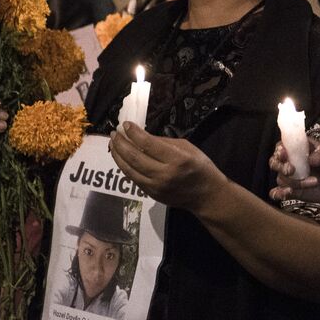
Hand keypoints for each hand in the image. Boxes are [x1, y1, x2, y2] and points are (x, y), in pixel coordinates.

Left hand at [109, 123, 228, 211]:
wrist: (206, 195)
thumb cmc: (200, 167)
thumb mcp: (187, 148)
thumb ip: (163, 142)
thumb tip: (141, 135)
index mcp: (177, 159)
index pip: (148, 144)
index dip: (134, 133)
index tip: (126, 124)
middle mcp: (164, 174)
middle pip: (134, 157)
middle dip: (121, 143)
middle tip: (114, 133)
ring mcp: (156, 186)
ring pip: (129, 169)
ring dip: (118, 155)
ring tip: (113, 143)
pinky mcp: (151, 194)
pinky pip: (133, 178)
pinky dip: (125, 166)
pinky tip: (121, 157)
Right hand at [268, 139, 319, 217]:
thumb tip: (310, 159)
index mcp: (300, 148)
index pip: (283, 145)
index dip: (280, 148)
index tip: (284, 152)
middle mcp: (293, 162)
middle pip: (275, 162)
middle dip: (280, 166)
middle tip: (292, 169)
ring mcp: (292, 177)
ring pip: (281, 178)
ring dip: (295, 182)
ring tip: (315, 182)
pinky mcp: (293, 191)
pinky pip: (278, 193)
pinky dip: (279, 194)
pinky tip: (287, 193)